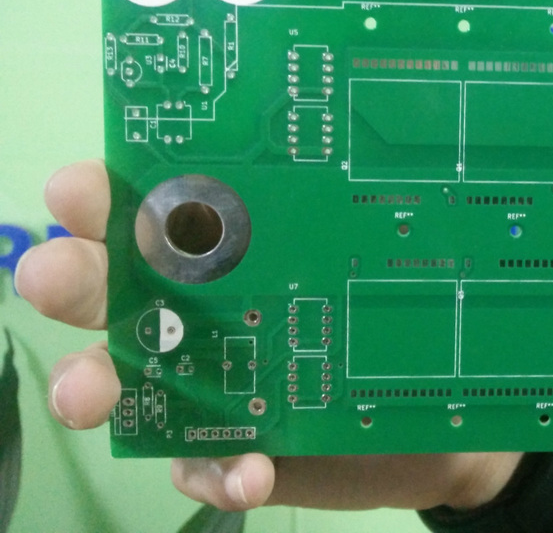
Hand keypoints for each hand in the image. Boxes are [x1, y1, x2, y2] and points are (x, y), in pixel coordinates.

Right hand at [15, 160, 521, 511]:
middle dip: (76, 276)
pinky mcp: (235, 449)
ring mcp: (212, 383)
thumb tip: (371, 146)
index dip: (108, 193)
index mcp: (233, 245)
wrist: (438, 417)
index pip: (156, 206)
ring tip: (90, 395)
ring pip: (130, 380)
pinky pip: (203, 465)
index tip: (79, 187)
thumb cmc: (400, 314)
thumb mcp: (390, 252)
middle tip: (50, 275)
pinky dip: (217, 469)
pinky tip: (248, 469)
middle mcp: (203, 308)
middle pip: (118, 286)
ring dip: (99, 383)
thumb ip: (366, 211)